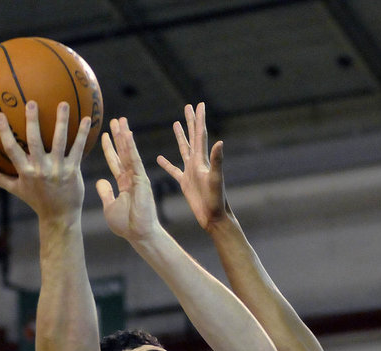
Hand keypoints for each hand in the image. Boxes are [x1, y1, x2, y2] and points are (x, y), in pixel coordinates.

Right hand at [0, 101, 89, 220]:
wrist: (60, 216)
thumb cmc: (36, 200)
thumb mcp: (15, 189)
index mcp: (25, 172)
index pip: (11, 149)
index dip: (5, 132)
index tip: (0, 114)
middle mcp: (41, 169)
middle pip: (35, 141)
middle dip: (33, 122)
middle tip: (31, 103)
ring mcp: (59, 169)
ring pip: (60, 142)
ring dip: (62, 122)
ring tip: (63, 103)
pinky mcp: (73, 170)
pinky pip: (78, 149)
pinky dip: (81, 134)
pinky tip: (85, 120)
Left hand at [95, 117, 159, 241]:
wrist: (139, 234)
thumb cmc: (126, 224)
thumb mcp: (110, 206)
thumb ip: (105, 192)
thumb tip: (100, 181)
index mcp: (124, 184)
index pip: (116, 161)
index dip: (110, 148)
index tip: (105, 134)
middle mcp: (131, 178)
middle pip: (123, 152)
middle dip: (119, 136)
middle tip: (115, 120)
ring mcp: (137, 177)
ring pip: (129, 153)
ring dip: (124, 136)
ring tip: (121, 121)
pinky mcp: (142, 179)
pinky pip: (135, 160)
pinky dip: (131, 147)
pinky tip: (126, 134)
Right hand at [156, 102, 226, 231]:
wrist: (214, 217)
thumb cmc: (216, 199)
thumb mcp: (215, 179)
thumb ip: (217, 161)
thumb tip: (220, 142)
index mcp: (202, 160)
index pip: (200, 135)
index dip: (199, 119)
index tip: (199, 104)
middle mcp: (197, 163)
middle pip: (192, 137)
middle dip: (190, 122)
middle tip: (188, 107)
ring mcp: (191, 172)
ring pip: (183, 150)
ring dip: (180, 137)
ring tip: (175, 123)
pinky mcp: (185, 183)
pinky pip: (174, 170)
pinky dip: (167, 164)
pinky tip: (160, 158)